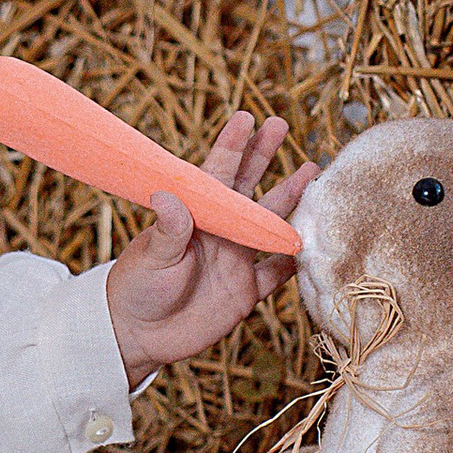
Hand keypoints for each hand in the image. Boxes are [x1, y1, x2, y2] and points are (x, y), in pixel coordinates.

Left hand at [105, 112, 311, 385]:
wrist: (138, 335)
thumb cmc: (136, 288)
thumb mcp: (150, 257)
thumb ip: (167, 230)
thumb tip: (167, 196)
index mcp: (195, 215)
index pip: (217, 173)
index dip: (233, 145)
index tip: (247, 117)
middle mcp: (220, 231)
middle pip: (249, 186)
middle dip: (264, 155)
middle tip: (281, 124)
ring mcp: (235, 259)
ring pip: (270, 223)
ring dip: (291, 199)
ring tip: (313, 171)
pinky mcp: (245, 291)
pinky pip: (278, 273)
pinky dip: (297, 261)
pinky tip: (317, 241)